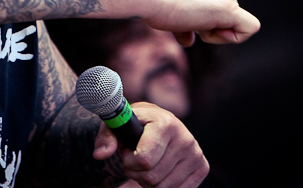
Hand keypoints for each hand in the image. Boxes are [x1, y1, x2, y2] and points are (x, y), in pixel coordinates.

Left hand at [92, 103, 208, 187]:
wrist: (158, 121)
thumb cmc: (136, 124)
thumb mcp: (118, 125)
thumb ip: (106, 137)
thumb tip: (100, 155)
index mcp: (165, 123)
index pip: (144, 160)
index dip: (130, 161)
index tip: (127, 151)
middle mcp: (185, 138)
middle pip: (152, 177)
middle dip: (136, 172)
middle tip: (135, 159)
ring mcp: (196, 154)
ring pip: (162, 187)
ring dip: (147, 181)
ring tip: (147, 163)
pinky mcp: (202, 167)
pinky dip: (162, 186)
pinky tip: (159, 170)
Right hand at [140, 0, 259, 45]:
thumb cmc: (155, 1)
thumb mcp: (174, 10)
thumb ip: (186, 24)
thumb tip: (188, 41)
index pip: (221, 4)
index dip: (208, 19)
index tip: (188, 18)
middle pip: (230, 14)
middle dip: (209, 26)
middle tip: (185, 20)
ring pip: (236, 23)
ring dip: (213, 31)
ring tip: (189, 21)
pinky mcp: (229, 8)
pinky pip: (249, 28)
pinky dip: (234, 38)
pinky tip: (208, 33)